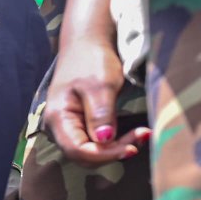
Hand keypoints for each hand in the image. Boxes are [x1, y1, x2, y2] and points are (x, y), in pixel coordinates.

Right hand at [45, 38, 145, 164]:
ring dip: (115, 149)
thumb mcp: (100, 84)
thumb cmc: (91, 60)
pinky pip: (95, 142)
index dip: (104, 154)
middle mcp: (59, 127)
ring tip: (141, 134)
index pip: (77, 150)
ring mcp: (69, 126)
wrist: (86, 44)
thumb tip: (105, 139)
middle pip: (83, 155)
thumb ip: (101, 113)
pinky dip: (114, 142)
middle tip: (142, 137)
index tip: (132, 147)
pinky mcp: (80, 124)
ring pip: (90, 151)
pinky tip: (132, 134)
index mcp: (58, 117)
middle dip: (112, 152)